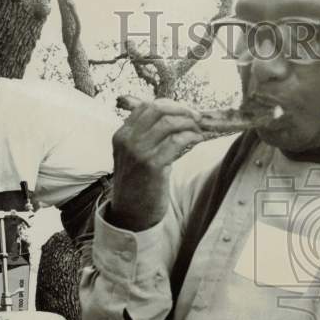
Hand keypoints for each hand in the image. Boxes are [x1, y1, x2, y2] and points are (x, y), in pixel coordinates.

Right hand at [109, 99, 203, 231]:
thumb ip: (146, 138)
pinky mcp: (152, 165)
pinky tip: (198, 140)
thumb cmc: (138, 185)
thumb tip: (175, 119)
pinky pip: (176, 141)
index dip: (170, 105)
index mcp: (121, 135)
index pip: (146, 107)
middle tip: (197, 118)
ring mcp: (138, 152)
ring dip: (189, 123)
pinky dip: (191, 137)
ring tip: (198, 131)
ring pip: (169, 123)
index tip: (185, 111)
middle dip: (182, 110)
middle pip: (158, 110)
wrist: (131, 214)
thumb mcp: (134, 156)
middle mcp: (127, 140)